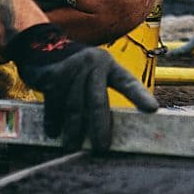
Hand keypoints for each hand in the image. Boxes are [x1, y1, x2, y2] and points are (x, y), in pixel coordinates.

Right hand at [5, 24, 158, 150]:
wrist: (40, 45)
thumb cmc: (73, 69)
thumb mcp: (91, 73)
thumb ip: (97, 94)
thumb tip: (103, 131)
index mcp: (108, 65)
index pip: (127, 82)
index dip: (140, 96)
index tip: (152, 109)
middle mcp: (93, 63)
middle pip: (98, 101)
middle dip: (100, 127)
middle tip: (102, 148)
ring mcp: (73, 67)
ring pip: (75, 106)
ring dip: (73, 129)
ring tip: (73, 145)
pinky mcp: (54, 74)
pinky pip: (55, 103)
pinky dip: (54, 120)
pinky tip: (54, 132)